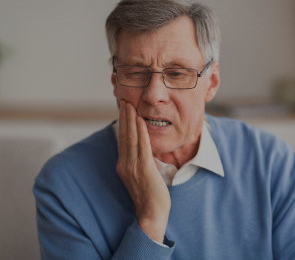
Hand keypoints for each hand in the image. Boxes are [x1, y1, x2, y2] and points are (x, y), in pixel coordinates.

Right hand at [116, 100, 170, 242]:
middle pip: (124, 136)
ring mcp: (133, 167)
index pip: (122, 140)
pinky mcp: (144, 169)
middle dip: (124, 117)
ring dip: (130, 120)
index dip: (122, 124)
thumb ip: (138, 161)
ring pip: (131, 138)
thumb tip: (142, 148)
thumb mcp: (139, 175)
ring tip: (129, 105)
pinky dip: (141, 132)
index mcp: (123, 165)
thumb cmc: (148, 195)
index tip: (123, 110)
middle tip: (124, 101)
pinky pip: (142, 146)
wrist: (151, 214)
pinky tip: (141, 120)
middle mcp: (125, 164)